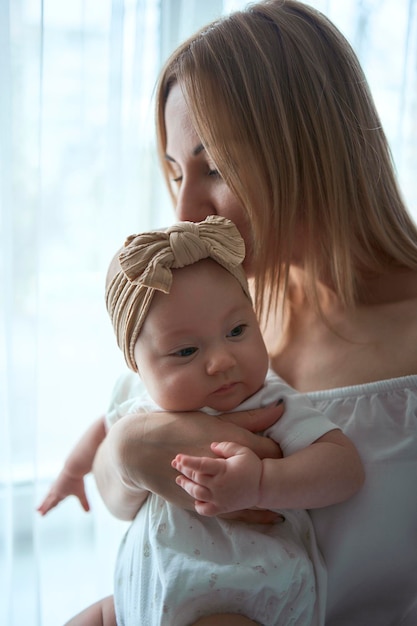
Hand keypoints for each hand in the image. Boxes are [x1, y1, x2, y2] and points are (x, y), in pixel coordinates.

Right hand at [37, 469, 89, 515]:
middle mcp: (55, 489)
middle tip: (37, 510)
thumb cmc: (77, 480)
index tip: (41, 515)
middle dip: (43, 506)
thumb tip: (89, 512)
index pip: (51, 504)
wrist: (74, 466)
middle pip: (48, 499)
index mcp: (59, 494)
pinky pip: (53, 485)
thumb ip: (84, 502)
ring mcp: (56, 482)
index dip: (46, 510)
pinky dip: (51, 489)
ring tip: (43, 501)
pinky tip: (52, 487)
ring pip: (49, 492)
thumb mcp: (81, 493)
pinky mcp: (59, 477)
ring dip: (45, 498)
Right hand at [94, 402, 283, 516]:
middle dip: (279, 474)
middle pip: (266, 475)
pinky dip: (253, 514)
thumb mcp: (214, 418)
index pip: (272, 449)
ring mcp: (215, 489)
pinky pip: (235, 514)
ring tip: (285, 496)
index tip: (290, 450)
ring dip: (268, 496)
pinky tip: (266, 516)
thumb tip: (281, 406)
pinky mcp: (203, 504)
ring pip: (253, 498)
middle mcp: (227, 467)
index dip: (283, 451)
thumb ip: (250, 417)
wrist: (140, 450)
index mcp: (231, 441)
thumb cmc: (177, 427)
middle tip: (291, 472)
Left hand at [172, 441, 262, 515]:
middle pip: (196, 478)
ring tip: (179, 480)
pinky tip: (195, 498)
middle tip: (175, 464)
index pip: (201, 465)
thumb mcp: (241, 450)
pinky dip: (198, 505)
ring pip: (197, 493)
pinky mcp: (222, 508)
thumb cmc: (252, 466)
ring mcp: (219, 499)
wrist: (264, 486)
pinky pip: (206, 510)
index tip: (178, 457)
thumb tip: (211, 446)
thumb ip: (225, 447)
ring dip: (186, 486)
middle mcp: (218, 486)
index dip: (188, 461)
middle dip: (184, 470)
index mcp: (222, 470)